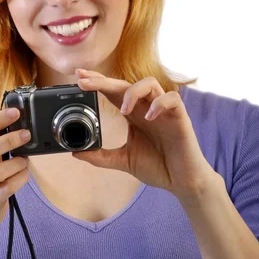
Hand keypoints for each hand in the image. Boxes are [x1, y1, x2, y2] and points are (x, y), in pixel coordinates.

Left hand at [72, 69, 219, 203]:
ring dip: (133, 92)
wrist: (182, 182)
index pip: (113, 92)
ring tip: (123, 110)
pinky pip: (172, 99)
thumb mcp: (123, 161)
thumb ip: (101, 156)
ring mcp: (163, 111)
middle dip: (104, 81)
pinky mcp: (180, 117)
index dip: (97, 82)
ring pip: (149, 83)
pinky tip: (149, 116)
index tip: (78, 76)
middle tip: (84, 81)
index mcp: (133, 115)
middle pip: (125, 84)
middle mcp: (146, 108)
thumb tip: (76, 153)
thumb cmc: (157, 167)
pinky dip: (159, 104)